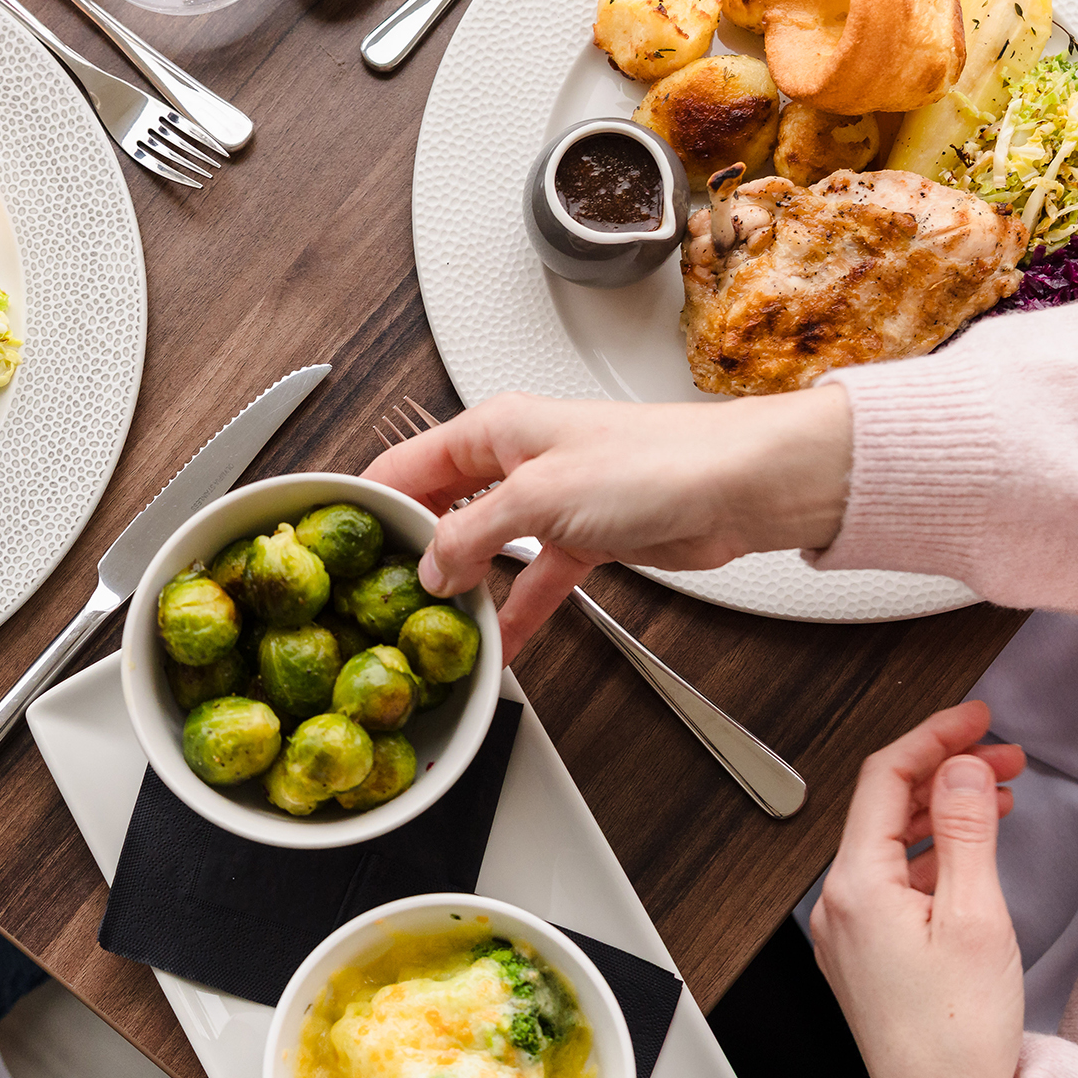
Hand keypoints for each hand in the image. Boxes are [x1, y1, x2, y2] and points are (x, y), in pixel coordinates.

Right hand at [361, 386, 852, 653]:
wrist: (740, 486)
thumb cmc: (655, 462)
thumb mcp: (538, 497)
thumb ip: (471, 534)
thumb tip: (429, 568)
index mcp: (495, 428)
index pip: (406, 464)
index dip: (369, 504)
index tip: (337, 547)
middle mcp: (517, 460)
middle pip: (440, 510)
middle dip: (412, 555)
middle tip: (378, 601)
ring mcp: (549, 503)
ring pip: (484, 552)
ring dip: (464, 593)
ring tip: (433, 632)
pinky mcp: (584, 540)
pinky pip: (531, 583)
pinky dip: (516, 614)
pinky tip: (499, 649)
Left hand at [808, 701, 1026, 1077]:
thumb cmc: (958, 1037)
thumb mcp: (976, 917)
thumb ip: (966, 831)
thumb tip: (962, 768)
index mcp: (854, 887)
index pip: (884, 779)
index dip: (933, 737)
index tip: (977, 719)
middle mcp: (839, 905)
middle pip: (885, 806)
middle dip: (945, 770)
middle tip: (1004, 756)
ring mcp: (849, 930)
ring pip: (890, 842)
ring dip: (941, 810)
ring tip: (999, 795)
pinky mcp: (866, 953)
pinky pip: (892, 879)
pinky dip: (932, 852)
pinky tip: (971, 850)